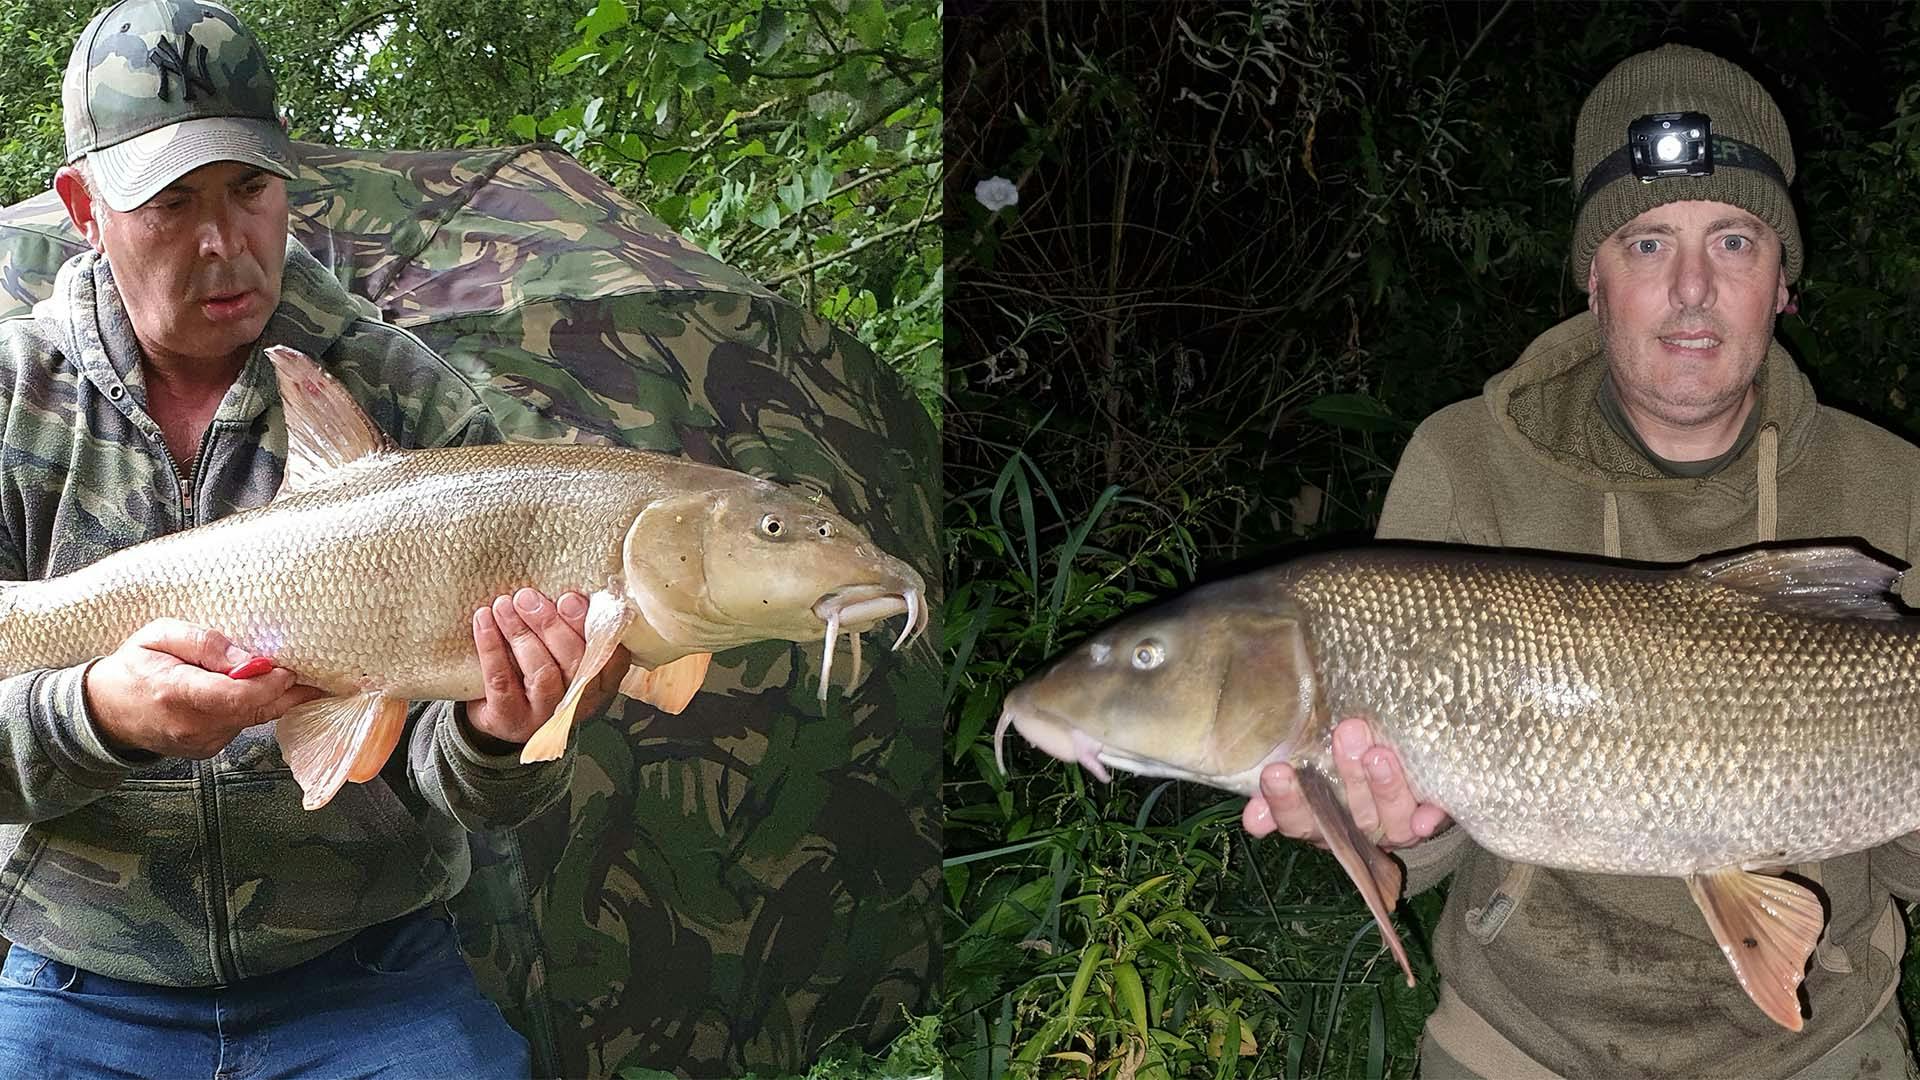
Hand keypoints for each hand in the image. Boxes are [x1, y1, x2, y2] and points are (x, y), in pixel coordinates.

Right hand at [85, 619, 326, 758]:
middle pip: (255, 710)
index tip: (290, 669)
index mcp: (175, 693)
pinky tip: (260, 690)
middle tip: (316, 671)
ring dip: (274, 698)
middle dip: (287, 690)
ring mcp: (201, 742)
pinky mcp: (208, 750)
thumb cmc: (133, 666)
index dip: (269, 684)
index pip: (235, 696)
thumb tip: (252, 659)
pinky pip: (243, 725)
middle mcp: (191, 725)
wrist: (105, 712)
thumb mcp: (160, 636)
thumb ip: (206, 644)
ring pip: (254, 719)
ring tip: (292, 674)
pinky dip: (255, 707)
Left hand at [463, 589, 629, 749]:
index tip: (569, 597)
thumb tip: (567, 590)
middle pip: (575, 662)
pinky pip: (502, 681)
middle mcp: (579, 703)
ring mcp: (546, 715)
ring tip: (504, 604)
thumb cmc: (537, 672)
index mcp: (601, 683)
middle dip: (551, 625)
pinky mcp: (511, 719)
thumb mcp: (563, 654)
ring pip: (541, 671)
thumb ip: (573, 630)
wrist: (499, 715)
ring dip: (521, 632)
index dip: (592, 626)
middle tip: (527, 597)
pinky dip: (491, 646)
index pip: (610, 656)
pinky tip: (484, 620)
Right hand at [1240, 715, 1450, 848]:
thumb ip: (1282, 784)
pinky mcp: (1426, 821)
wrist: (1394, 783)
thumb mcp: (1307, 770)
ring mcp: (1392, 829)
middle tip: (1346, 734)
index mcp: (1319, 822)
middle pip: (1349, 813)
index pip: (1297, 819)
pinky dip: (1430, 819)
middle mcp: (1355, 831)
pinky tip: (1428, 815)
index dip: (1286, 801)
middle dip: (1348, 776)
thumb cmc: (1336, 769)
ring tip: (1380, 753)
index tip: (1277, 771)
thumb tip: (1252, 818)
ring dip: (1384, 788)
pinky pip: (1431, 823)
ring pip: (1389, 818)